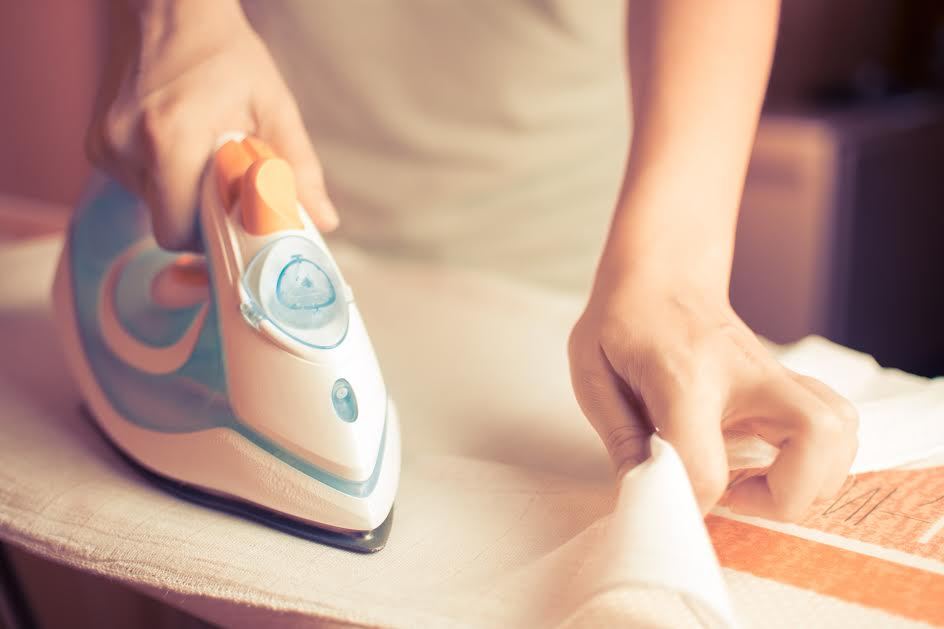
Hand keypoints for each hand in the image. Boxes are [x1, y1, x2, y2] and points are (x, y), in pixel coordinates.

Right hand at [87, 1, 336, 249]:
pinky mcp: (98, 144)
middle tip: (230, 191)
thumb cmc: (225, 55)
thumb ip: (298, 168)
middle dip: (202, 219)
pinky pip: (140, 185)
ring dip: (185, 196)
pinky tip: (185, 146)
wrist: (170, 8)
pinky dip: (167, 179)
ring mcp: (105, 146)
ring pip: (153, 206)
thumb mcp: (273, 105)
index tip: (239, 225)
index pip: (179, 231)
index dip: (212, 238)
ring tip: (207, 155)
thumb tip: (324, 221)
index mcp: (169, 138)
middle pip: (166, 225)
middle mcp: (126, 146)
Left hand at [568, 269, 858, 520]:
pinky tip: (770, 463)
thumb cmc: (624, 321)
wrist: (661, 274)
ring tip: (754, 484)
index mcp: (685, 375)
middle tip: (736, 497)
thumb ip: (620, 437)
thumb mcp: (594, 373)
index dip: (690, 502)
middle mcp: (745, 374)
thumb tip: (644, 492)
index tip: (669, 503)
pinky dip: (819, 459)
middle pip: (816, 440)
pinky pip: (836, 426)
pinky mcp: (789, 382)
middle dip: (786, 497)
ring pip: (840, 434)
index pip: (705, 464)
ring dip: (810, 480)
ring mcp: (775, 375)